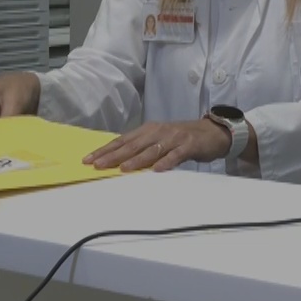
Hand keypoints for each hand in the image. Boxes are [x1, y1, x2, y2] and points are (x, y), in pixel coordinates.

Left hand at [85, 119, 228, 172]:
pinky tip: (157, 170)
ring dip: (136, 160)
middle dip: (114, 156)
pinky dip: (166, 162)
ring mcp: (174, 137)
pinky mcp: (188, 145)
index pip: (122, 140)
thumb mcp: (159, 140)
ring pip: (151, 150)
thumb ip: (142, 149)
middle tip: (98, 165)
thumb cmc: (181, 139)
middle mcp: (158, 131)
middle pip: (132, 145)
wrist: (212, 132)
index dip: (105, 150)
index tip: (88, 160)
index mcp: (148, 130)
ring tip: (123, 169)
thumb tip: (118, 161)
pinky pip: (175, 155)